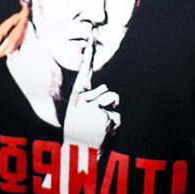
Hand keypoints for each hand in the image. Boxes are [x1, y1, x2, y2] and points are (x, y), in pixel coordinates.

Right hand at [63, 34, 120, 151]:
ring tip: (98, 128)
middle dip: (107, 105)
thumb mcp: (81, 114)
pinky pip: (118, 116)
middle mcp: (83, 99)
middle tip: (93, 123)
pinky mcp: (105, 117)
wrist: (77, 160)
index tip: (92, 32)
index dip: (89, 50)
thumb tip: (110, 94)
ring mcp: (94, 108)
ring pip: (115, 101)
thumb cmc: (80, 135)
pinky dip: (114, 126)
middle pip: (108, 91)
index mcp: (76, 96)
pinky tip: (103, 135)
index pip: (84, 69)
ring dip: (111, 114)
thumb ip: (93, 100)